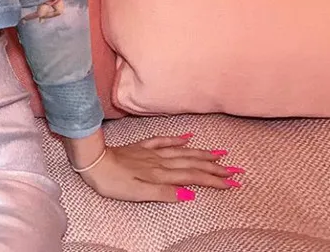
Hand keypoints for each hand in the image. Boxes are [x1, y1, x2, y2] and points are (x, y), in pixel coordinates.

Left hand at [69, 134, 243, 201]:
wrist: (92, 162)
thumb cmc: (113, 182)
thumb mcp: (139, 194)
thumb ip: (165, 193)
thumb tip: (191, 193)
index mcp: (161, 173)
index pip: (194, 176)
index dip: (214, 180)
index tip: (234, 182)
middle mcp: (160, 161)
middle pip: (192, 163)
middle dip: (215, 167)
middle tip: (236, 168)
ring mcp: (151, 152)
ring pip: (182, 151)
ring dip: (202, 153)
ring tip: (220, 153)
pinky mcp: (141, 146)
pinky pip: (163, 140)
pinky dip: (177, 139)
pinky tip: (187, 137)